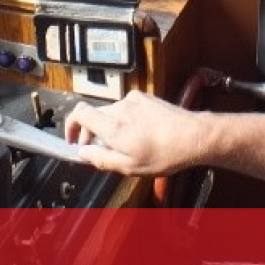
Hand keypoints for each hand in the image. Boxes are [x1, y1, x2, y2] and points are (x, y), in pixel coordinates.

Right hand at [64, 90, 205, 175]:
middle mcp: (120, 108)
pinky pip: (126, 108)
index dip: (70, 125)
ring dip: (110, 127)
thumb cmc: (165, 154)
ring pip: (111, 113)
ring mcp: (133, 100)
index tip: (72, 139)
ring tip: (124, 145)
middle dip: (91, 132)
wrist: (194, 136)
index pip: (79, 113)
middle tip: (97, 149)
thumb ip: (101, 159)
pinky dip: (124, 120)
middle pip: (95, 115)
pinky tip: (138, 134)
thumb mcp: (130, 167)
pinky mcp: (145, 97)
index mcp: (113, 126)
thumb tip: (82, 153)